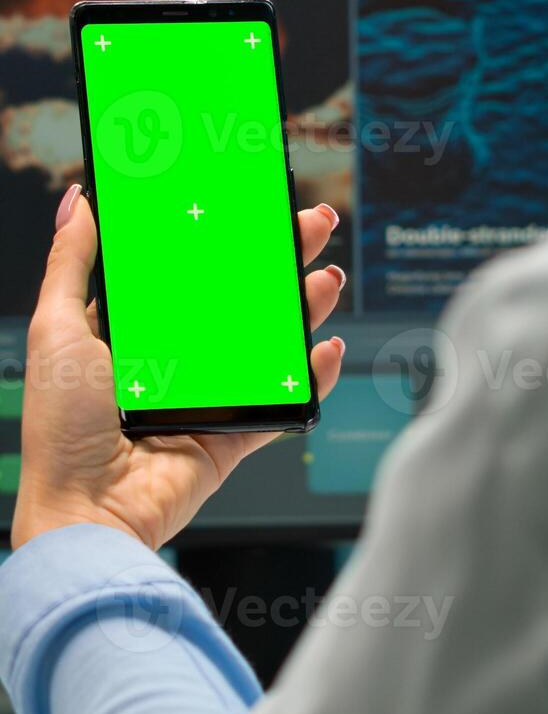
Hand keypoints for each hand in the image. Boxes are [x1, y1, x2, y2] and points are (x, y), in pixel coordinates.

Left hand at [12, 187, 344, 549]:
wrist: (89, 510)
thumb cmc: (62, 428)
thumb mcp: (56, 330)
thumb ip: (71, 265)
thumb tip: (76, 203)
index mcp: (135, 332)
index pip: (189, 272)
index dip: (223, 239)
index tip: (250, 205)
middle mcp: (175, 361)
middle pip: (239, 301)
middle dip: (278, 262)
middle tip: (310, 225)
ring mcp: (207, 398)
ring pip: (268, 345)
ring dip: (301, 309)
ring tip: (327, 278)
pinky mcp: (230, 436)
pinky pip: (280, 403)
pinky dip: (309, 379)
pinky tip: (325, 349)